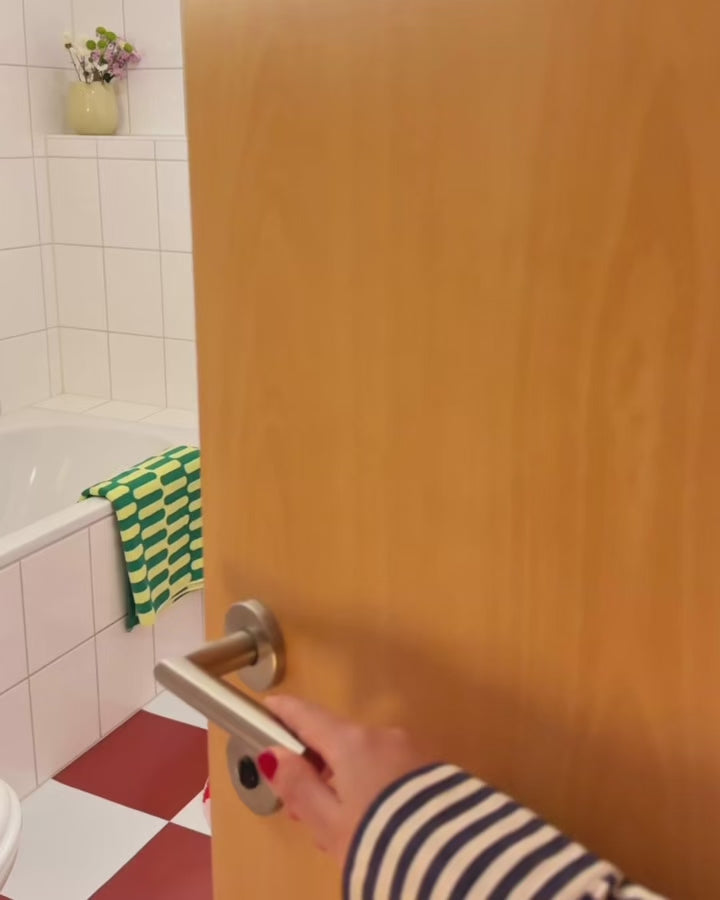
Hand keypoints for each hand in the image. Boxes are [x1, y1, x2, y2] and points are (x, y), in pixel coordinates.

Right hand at [259, 695, 429, 863]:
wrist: (451, 860)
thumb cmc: (380, 841)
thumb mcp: (328, 821)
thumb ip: (298, 785)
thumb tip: (273, 754)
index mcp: (352, 742)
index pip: (308, 716)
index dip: (285, 712)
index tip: (269, 708)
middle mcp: (383, 736)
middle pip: (337, 741)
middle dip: (317, 767)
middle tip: (302, 809)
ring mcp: (412, 749)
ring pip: (365, 757)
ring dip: (347, 780)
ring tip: (340, 828)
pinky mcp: (433, 769)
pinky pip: (392, 769)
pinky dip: (376, 786)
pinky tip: (375, 821)